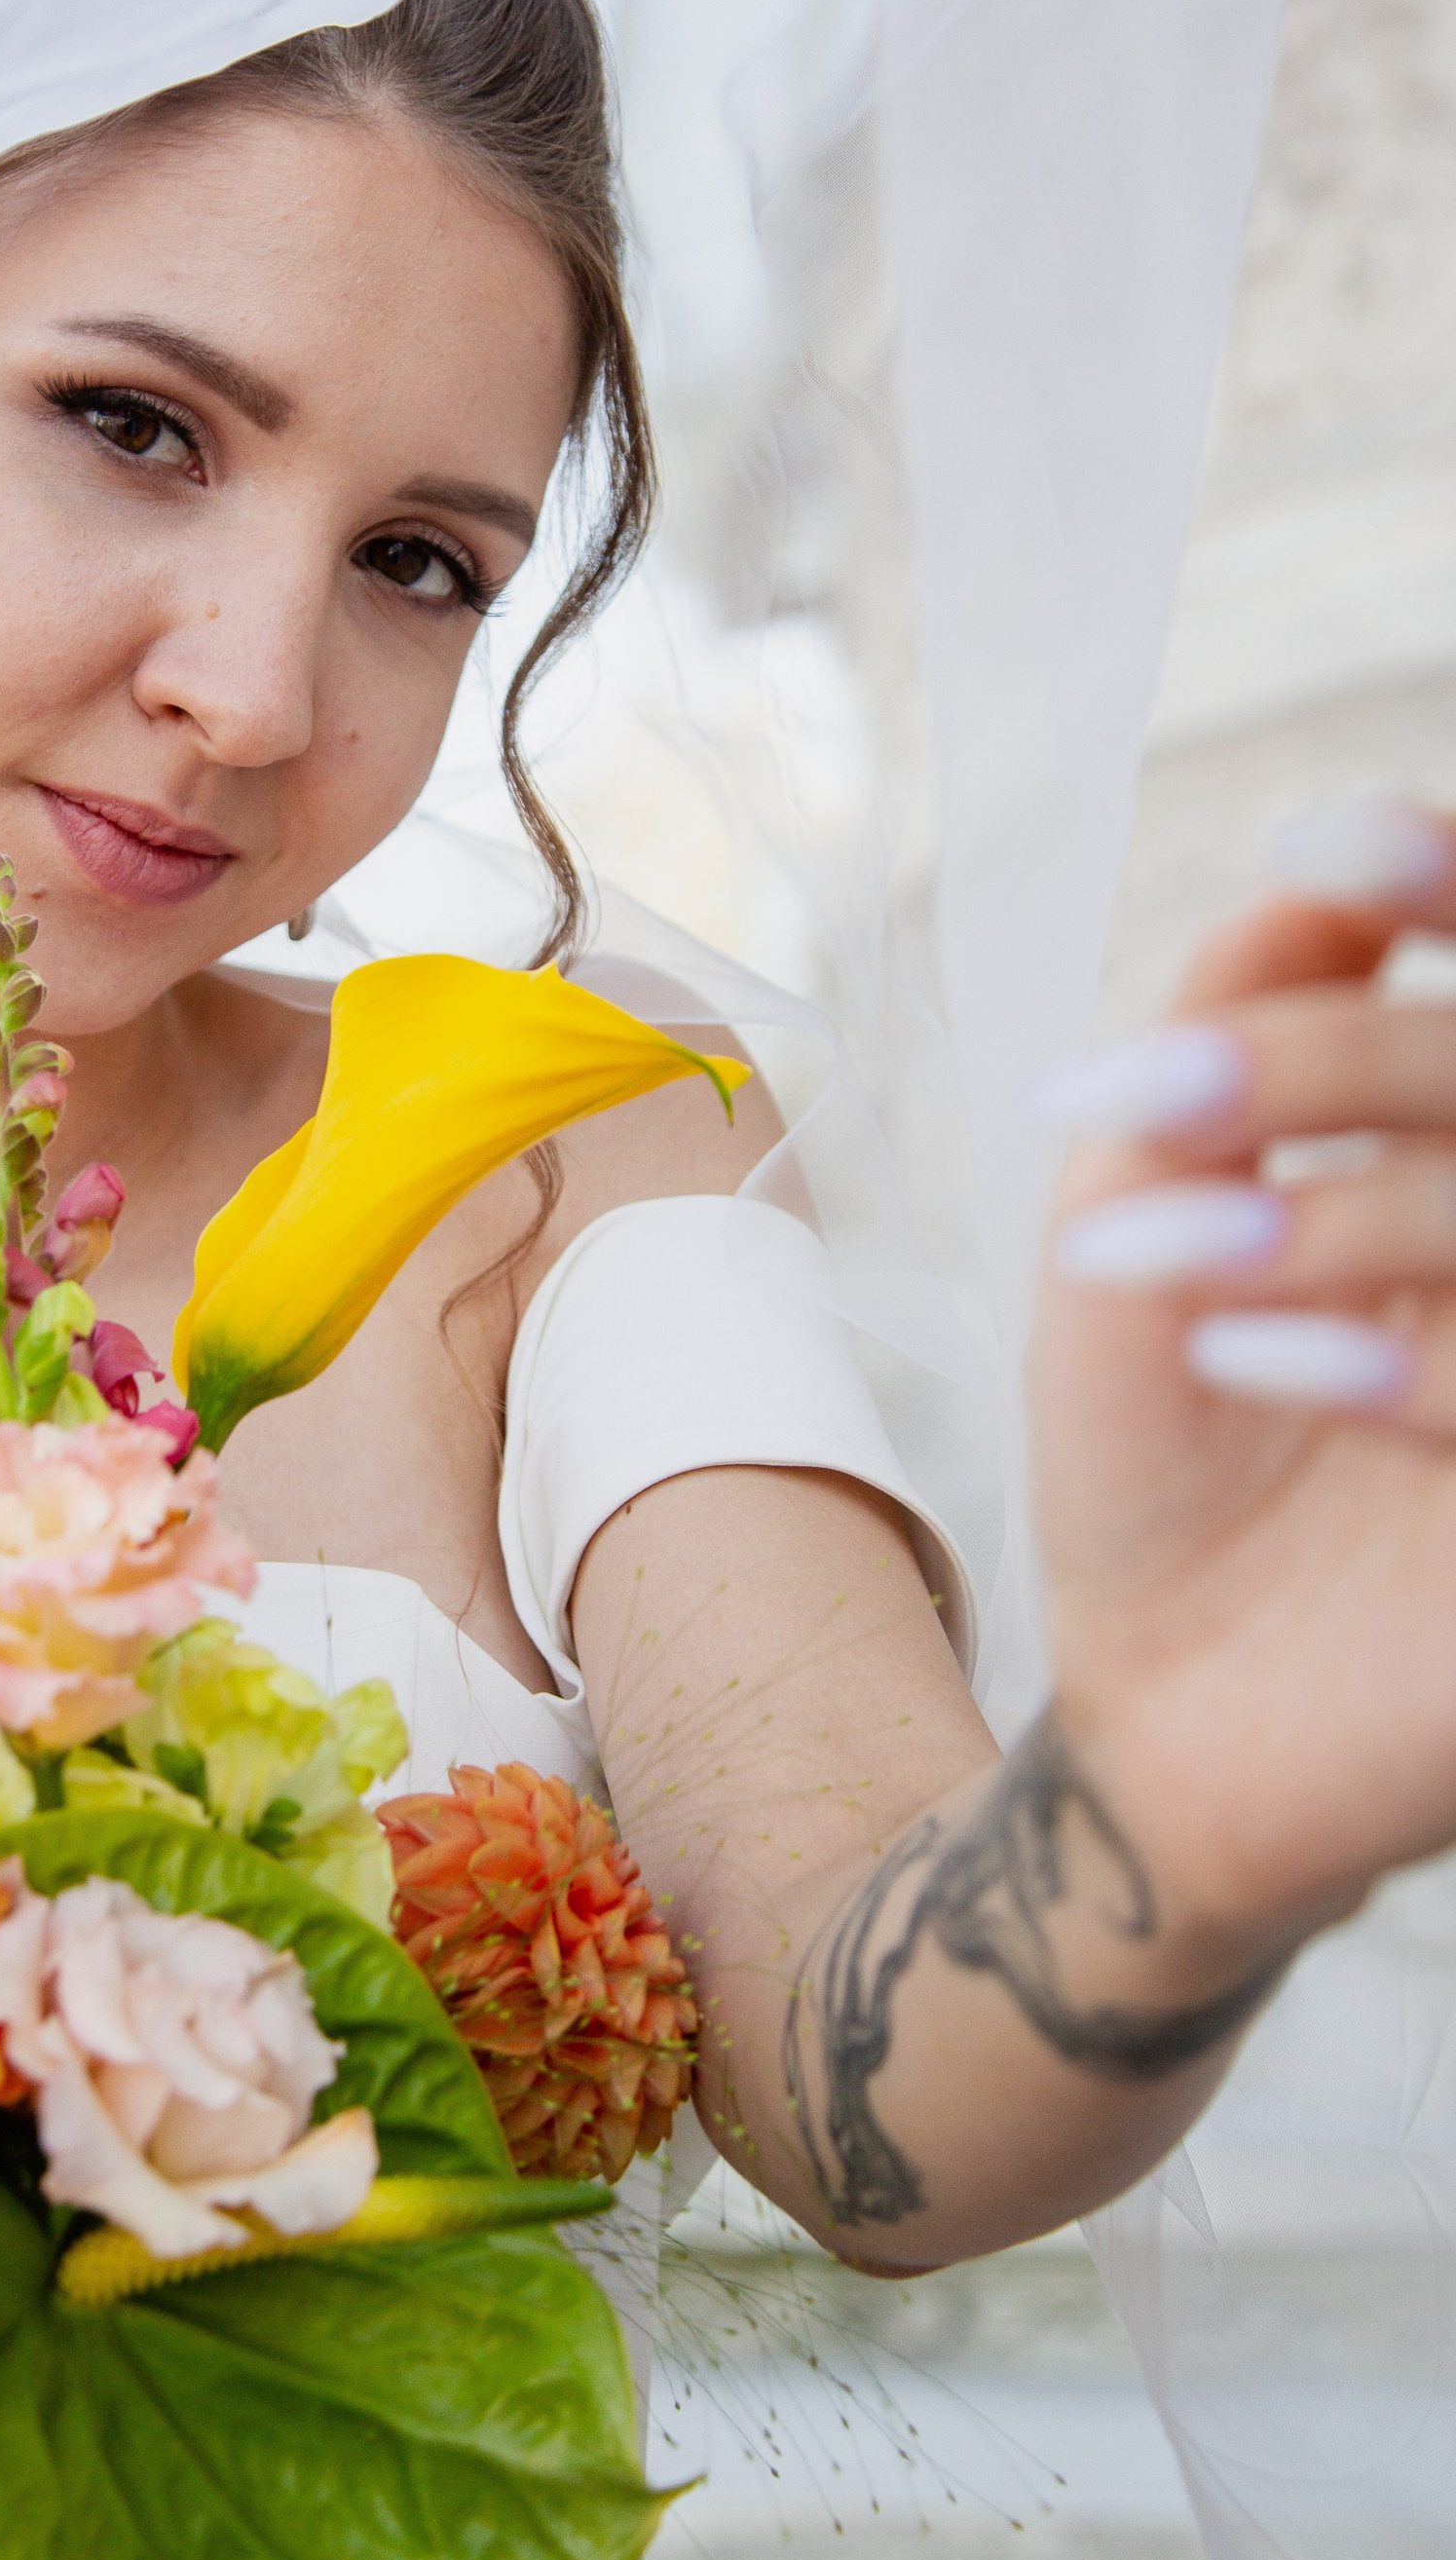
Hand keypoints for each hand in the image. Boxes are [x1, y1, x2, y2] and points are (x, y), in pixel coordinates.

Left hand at [1030, 796, 1455, 1961]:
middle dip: (1333, 1067)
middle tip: (1147, 1104)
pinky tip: (1240, 1359)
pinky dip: (1383, 1364)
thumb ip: (1232, 1042)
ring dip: (1331, 1218)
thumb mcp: (1146, 1223)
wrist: (1159, 1714)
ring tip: (1136, 1259)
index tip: (1334, 845)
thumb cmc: (1164, 1456)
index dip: (1452, 893)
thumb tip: (1313, 873)